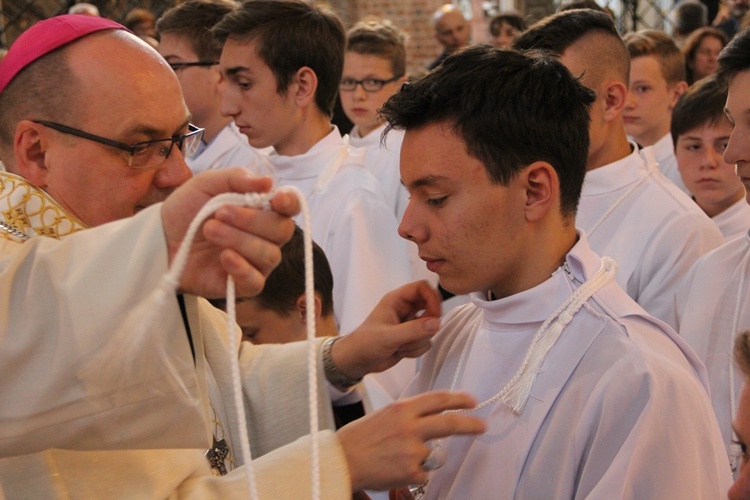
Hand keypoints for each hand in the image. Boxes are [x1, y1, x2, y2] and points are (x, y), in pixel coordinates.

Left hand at [160, 168, 299, 296]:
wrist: (161, 238)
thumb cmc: (187, 209)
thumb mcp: (206, 183)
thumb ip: (236, 178)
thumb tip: (269, 182)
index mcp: (262, 209)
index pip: (290, 207)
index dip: (289, 203)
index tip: (275, 200)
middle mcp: (265, 236)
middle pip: (282, 230)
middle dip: (252, 220)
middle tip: (219, 212)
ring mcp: (255, 262)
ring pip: (269, 255)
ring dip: (240, 240)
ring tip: (209, 229)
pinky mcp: (241, 284)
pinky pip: (256, 281)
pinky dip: (242, 268)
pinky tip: (224, 257)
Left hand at [332, 281, 441, 379]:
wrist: (358, 361)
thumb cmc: (365, 343)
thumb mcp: (389, 336)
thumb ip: (413, 330)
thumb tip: (436, 323)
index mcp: (396, 300)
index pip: (422, 287)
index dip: (432, 298)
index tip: (436, 315)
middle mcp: (405, 309)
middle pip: (431, 306)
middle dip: (427, 324)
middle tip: (420, 334)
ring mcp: (409, 324)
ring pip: (430, 327)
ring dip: (418, 340)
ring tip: (400, 346)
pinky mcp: (411, 338)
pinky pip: (426, 341)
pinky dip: (416, 350)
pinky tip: (401, 352)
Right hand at [337, 391, 485, 490]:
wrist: (341, 460)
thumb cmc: (360, 438)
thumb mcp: (386, 415)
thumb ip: (409, 415)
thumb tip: (433, 416)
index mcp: (402, 409)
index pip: (437, 399)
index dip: (458, 400)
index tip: (472, 401)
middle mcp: (409, 426)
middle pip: (449, 424)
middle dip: (470, 425)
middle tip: (482, 425)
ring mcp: (411, 450)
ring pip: (435, 454)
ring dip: (425, 458)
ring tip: (400, 458)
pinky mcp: (411, 470)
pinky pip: (424, 473)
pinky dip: (414, 474)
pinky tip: (395, 469)